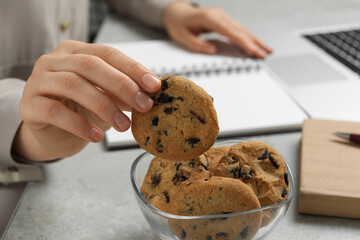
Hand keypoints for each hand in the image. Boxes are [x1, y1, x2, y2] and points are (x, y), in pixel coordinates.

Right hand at [12, 40, 160, 160]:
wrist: (53, 133)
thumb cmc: (81, 111)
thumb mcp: (106, 98)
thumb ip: (123, 92)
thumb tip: (150, 93)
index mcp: (76, 52)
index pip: (108, 53)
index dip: (133, 69)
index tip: (154, 86)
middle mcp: (54, 60)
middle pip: (91, 65)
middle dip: (122, 86)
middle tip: (144, 106)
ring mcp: (38, 81)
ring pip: (73, 85)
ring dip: (104, 106)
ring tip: (124, 126)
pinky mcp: (29, 105)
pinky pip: (55, 112)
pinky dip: (79, 125)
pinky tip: (97, 137)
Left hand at [162, 2, 271, 57]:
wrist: (177, 13)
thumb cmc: (179, 25)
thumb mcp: (182, 37)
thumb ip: (197, 45)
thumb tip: (213, 51)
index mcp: (209, 17)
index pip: (229, 31)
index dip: (242, 42)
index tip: (252, 51)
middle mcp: (218, 14)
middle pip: (239, 29)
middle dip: (253, 42)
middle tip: (265, 54)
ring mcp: (222, 16)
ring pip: (242, 28)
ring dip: (254, 40)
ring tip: (267, 50)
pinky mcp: (224, 20)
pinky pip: (238, 29)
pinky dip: (248, 37)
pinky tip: (256, 44)